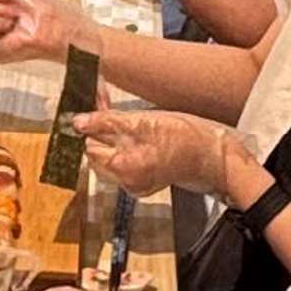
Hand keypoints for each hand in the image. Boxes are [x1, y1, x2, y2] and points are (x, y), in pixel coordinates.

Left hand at [73, 101, 228, 196]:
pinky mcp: (142, 183)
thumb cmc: (185, 136)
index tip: (92, 105)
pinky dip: (121, 148)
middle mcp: (126, 182)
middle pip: (96, 154)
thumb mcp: (142, 120)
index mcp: (125, 168)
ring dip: (108, 138)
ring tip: (119, 120)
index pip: (90, 146)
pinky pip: (121, 164)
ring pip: (107, 158)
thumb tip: (77, 122)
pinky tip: (131, 135)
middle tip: (103, 105)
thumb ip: (106, 122)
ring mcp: (134, 185)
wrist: (212, 155)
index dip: (90, 124)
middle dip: (98, 130)